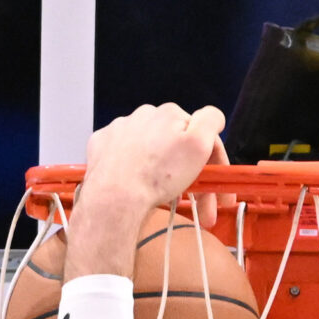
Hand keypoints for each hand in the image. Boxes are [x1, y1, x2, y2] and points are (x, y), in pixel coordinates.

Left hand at [81, 100, 225, 223]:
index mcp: (169, 114)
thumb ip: (210, 122)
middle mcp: (143, 115)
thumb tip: (213, 115)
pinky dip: (133, 168)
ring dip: (161, 171)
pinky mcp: (101, 145)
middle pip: (173, 143)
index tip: (217, 191)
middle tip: (195, 204)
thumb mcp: (197, 146)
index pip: (199, 135)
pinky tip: (136, 185)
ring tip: (165, 198)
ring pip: (149, 149)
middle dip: (188, 171)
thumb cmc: (158, 175)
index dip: (214, 164)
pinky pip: (123, 154)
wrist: (114, 196)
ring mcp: (119, 129)